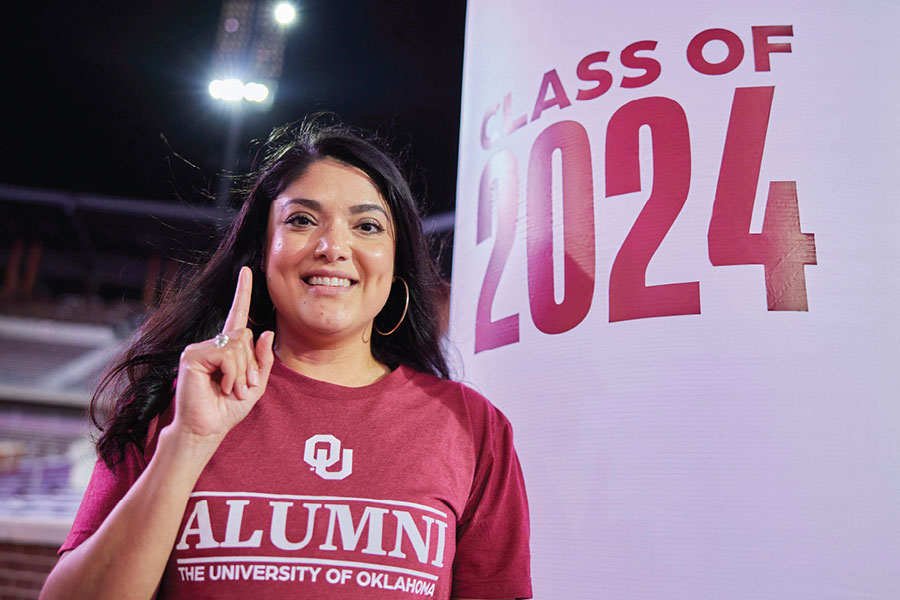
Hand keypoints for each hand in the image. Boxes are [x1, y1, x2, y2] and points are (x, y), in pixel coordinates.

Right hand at [171, 266, 274, 446]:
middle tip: (240, 388)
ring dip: (241, 373)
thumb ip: (262, 360)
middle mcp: (213, 343)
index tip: (247, 271)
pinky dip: (231, 374)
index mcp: (228, 348)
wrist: (207, 429)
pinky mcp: (192, 356)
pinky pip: (226, 355)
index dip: (243, 292)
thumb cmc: (228, 408)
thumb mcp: (255, 384)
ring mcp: (200, 348)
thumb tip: (265, 332)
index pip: (238, 315)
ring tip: (229, 390)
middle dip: (251, 366)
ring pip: (238, 345)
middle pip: (246, 336)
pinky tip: (220, 387)